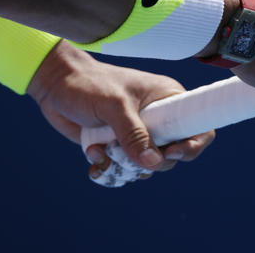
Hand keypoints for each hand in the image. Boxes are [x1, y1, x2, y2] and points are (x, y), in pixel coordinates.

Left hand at [27, 41, 214, 182]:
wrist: (55, 84)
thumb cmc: (88, 84)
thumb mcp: (114, 106)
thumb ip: (134, 134)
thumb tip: (154, 163)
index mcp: (168, 99)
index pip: (199, 125)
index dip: (193, 144)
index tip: (171, 152)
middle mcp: (158, 118)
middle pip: (172, 155)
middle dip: (148, 162)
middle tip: (125, 153)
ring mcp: (139, 134)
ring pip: (146, 167)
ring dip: (123, 168)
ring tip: (102, 151)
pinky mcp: (119, 146)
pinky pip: (124, 170)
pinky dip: (108, 170)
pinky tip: (93, 157)